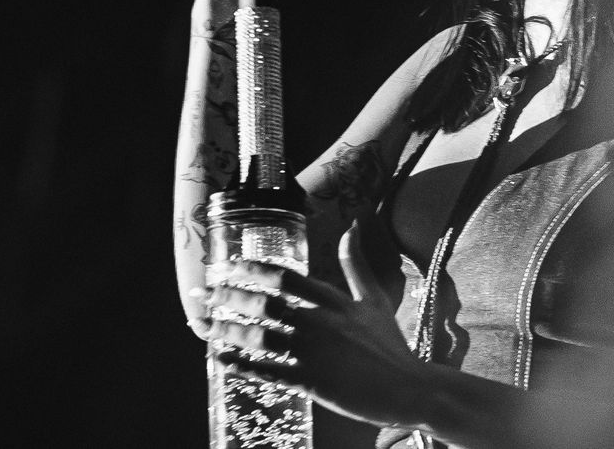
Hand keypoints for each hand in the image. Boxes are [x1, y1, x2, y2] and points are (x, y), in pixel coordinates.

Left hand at [196, 222, 428, 428]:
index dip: (252, 269)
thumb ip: (355, 262)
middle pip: (265, 303)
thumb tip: (352, 224)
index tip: (228, 266)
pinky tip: (220, 359)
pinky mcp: (313, 382)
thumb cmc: (390, 345)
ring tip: (203, 325)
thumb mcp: (374, 298)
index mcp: (334, 300)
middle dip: (229, 297)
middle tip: (205, 295)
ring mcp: (316, 353)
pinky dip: (240, 365)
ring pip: (261, 337)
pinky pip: (268, 371)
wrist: (410, 389)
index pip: (285, 276)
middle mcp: (321, 322)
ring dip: (227, 330)